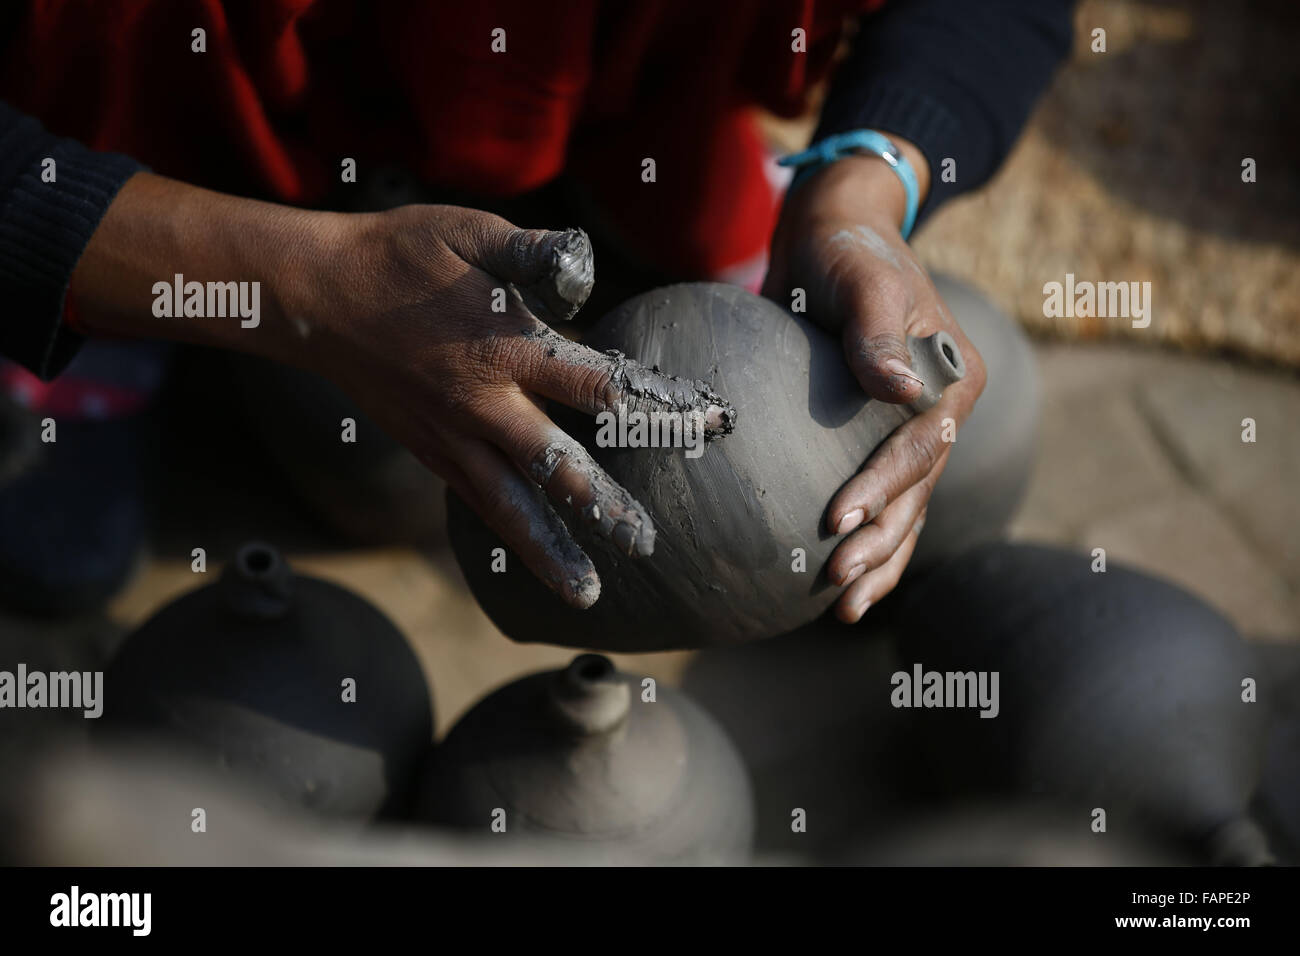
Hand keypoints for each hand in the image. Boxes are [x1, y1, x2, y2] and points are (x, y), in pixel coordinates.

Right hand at [70, 174, 731, 608]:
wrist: (314, 296)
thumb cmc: (401, 253)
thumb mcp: (471, 230)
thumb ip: (534, 253)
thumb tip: (586, 267)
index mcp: (507, 347)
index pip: (601, 386)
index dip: (658, 404)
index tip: (707, 422)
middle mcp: (484, 404)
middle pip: (559, 466)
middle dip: (609, 505)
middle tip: (651, 543)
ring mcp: (452, 436)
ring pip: (509, 506)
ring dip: (551, 551)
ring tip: (588, 597)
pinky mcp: (428, 452)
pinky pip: (474, 503)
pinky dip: (506, 537)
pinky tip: (533, 557)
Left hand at [763, 144, 985, 621]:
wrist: (830, 236)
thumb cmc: (846, 251)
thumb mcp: (862, 280)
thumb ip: (878, 333)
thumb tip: (901, 389)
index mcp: (950, 380)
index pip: (920, 448)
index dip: (882, 488)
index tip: (838, 521)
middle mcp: (941, 413)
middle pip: (917, 494)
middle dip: (880, 544)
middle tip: (836, 584)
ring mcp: (913, 431)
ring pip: (905, 511)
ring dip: (878, 561)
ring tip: (842, 609)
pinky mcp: (876, 438)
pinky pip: (880, 498)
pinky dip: (865, 537)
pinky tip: (832, 582)